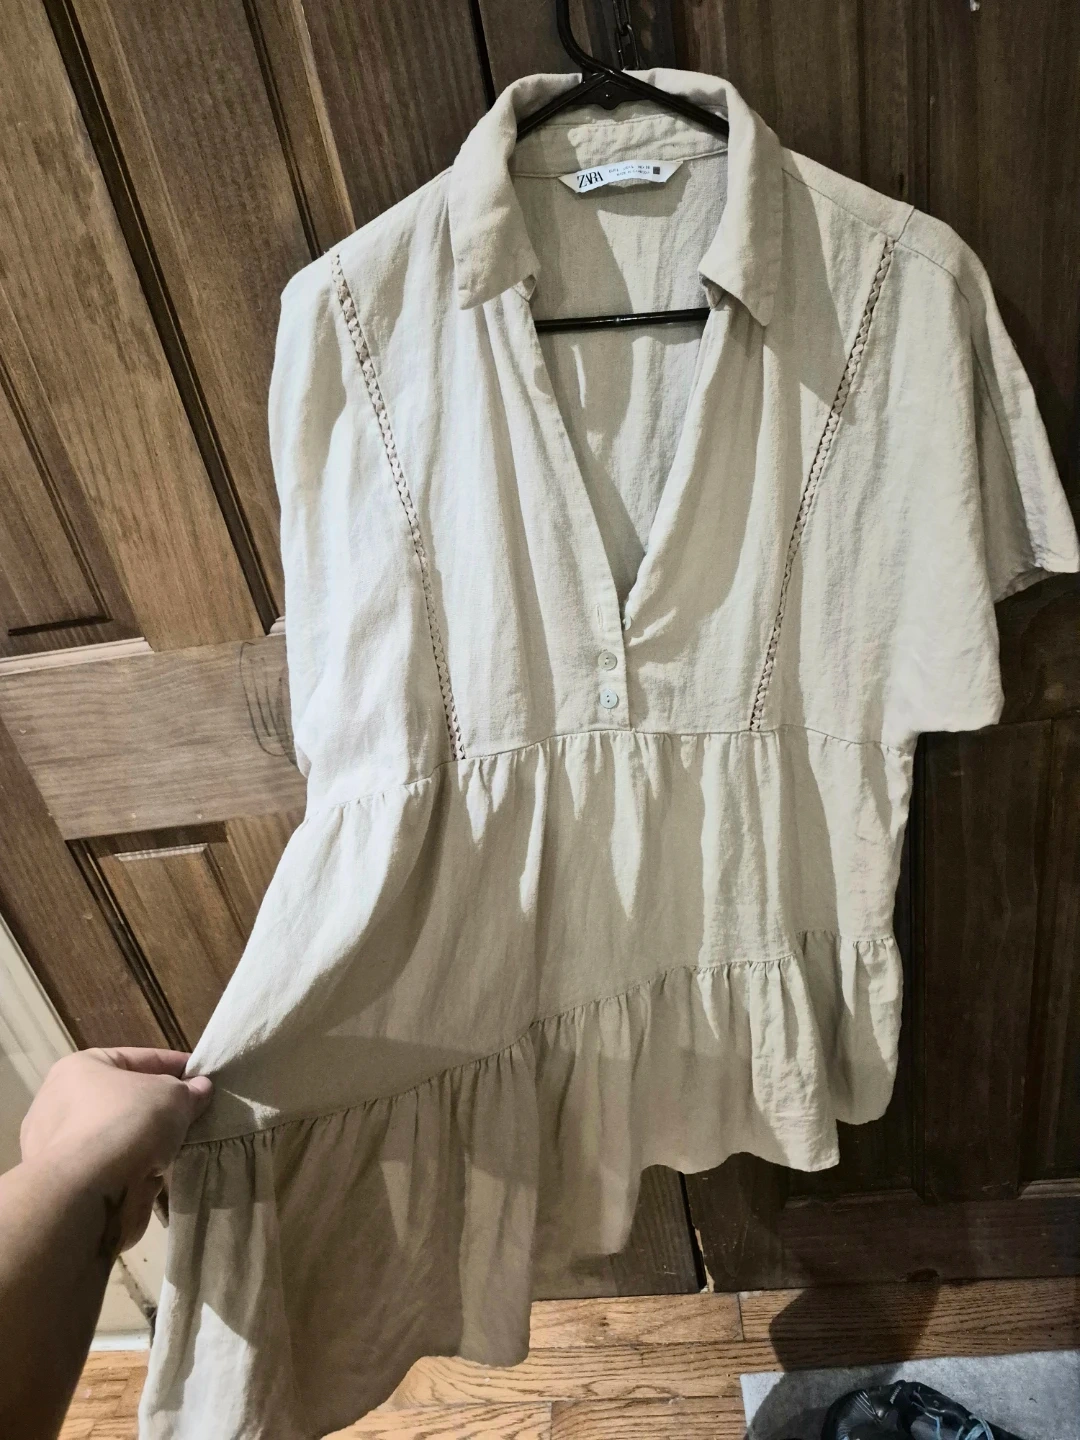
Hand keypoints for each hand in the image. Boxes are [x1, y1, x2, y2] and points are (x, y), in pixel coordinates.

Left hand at [20, 1048, 212, 1254]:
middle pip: (127, 1101)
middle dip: (160, 1110)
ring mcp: (60, 1146)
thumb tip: (199, 1089)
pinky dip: (133, 1173)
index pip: (139, 1058)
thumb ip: (189, 1091)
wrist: (83, 1193)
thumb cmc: (125, 1124)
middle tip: (192, 1115)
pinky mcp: (68, 1183)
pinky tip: (153, 1178)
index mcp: (81, 1068)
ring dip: (148, 1145)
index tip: (202, 1076)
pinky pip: (112, 1169)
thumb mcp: (172, 1096)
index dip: (175, 1065)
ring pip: (121, 1138)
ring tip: (177, 1149)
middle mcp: (62, 1103)